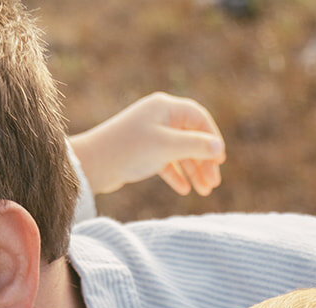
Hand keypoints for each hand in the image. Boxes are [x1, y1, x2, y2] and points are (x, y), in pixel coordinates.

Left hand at [68, 92, 224, 196]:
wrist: (94, 163)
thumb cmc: (130, 150)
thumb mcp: (167, 147)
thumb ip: (195, 146)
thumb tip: (219, 148)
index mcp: (166, 107)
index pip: (199, 118)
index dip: (212, 138)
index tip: (220, 161)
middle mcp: (158, 117)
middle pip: (191, 137)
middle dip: (204, 160)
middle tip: (214, 184)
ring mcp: (150, 133)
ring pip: (179, 151)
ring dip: (193, 170)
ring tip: (203, 192)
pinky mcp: (141, 151)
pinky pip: (165, 161)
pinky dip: (176, 174)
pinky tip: (184, 190)